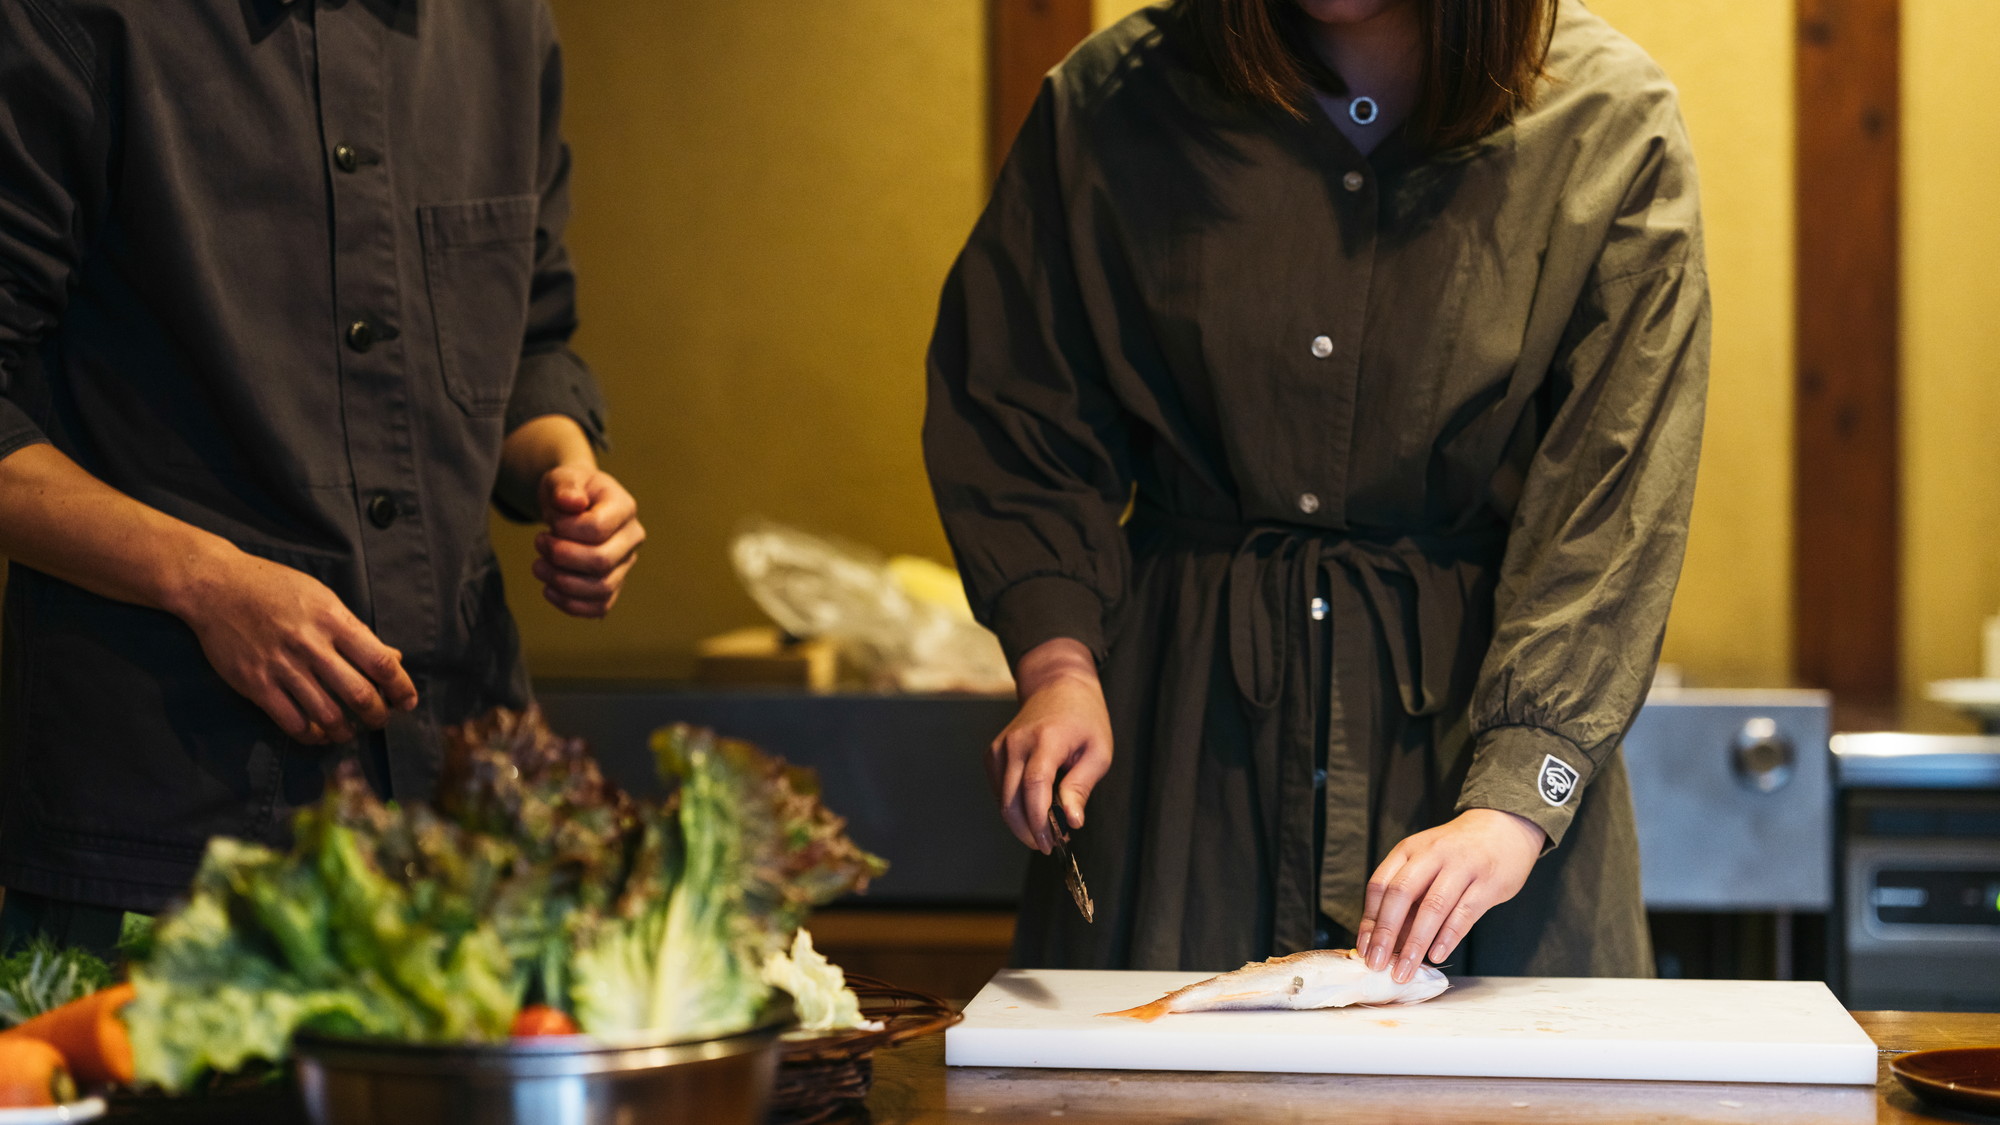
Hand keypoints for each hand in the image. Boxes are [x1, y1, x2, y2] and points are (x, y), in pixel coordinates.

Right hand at [177, 549, 417, 744]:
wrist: (216, 587)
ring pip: (327, 714)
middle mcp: (311, 646)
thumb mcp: (323, 598)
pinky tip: (318, 733)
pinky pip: (291, 721)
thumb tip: (392, 658)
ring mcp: (283, 667)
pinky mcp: (256, 684)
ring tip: (350, 732)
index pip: (380, 662)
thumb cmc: (274, 588)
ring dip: (345, 731)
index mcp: (333, 621)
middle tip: (380, 721)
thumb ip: (356, 631)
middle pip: (358, 694)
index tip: (407, 702)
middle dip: (377, 715)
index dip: (401, 687)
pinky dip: (311, 734)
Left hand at [531, 465, 643, 617]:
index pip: (597, 528)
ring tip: (538, 566)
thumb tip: (572, 502)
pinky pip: (599, 606)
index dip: (565, 531)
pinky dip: (571, 605)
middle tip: (539, 543)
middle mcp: (632, 538)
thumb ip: (566, 485)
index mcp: (624, 507)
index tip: (548, 525)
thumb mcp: (562, 478)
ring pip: (601, 588)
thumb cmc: (569, 491)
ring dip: (562, 582)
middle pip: (601, 561)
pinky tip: (549, 589)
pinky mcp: (613, 585)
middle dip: (561, 557)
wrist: (573, 506)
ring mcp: (625, 564)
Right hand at [989, 638, 1111, 852]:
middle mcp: (1016, 743)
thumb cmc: (1084, 719)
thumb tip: (1072, 821)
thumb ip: (1081, 787)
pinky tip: (1032, 809)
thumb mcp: (1098, 752)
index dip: (1039, 820)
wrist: (1058, 686)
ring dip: (1021, 822)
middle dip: (1029, 831)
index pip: (1034, 786)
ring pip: (1002, 799)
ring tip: (1046, 828)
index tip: (1052, 842)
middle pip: (1012, 800)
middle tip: (1050, 845)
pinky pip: (999, 790)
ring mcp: (1001, 747)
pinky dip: (1013, 806)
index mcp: (1046, 739)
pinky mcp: (993, 753)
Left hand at [1356, 808, 1545, 982]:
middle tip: (1377, 964)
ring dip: (1415, 943)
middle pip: (1400, 894)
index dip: (1369, 920)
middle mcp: (1432, 854)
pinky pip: (1464, 913)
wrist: (1504, 827)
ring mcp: (1461, 866)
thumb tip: (1388, 941)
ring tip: (1405, 969)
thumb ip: (1409, 896)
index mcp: (1409, 850)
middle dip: (1386, 933)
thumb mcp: (1426, 862)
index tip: (1364, 949)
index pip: (1379, 885)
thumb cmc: (1457, 852)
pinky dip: (1448, 937)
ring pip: (1432, 907)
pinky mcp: (1488, 882)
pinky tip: (1437, 955)